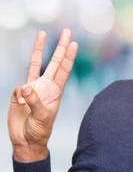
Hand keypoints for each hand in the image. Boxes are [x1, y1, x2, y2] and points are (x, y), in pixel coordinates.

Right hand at [8, 29, 77, 162]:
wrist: (26, 140)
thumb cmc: (39, 130)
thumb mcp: (41, 118)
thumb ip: (35, 102)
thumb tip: (27, 87)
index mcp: (56, 91)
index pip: (64, 70)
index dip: (68, 57)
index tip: (73, 43)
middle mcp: (46, 86)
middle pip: (54, 62)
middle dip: (60, 46)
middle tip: (67, 31)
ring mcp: (32, 88)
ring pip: (36, 64)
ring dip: (39, 49)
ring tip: (43, 34)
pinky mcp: (19, 93)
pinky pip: (19, 87)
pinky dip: (19, 94)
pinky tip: (20, 105)